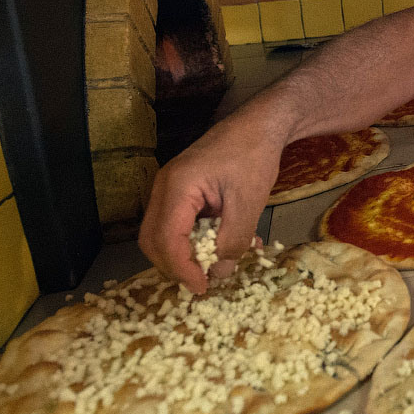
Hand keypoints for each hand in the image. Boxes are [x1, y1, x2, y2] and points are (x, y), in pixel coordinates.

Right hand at [138, 116, 285, 293]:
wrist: (259, 125)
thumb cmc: (254, 157)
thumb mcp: (248, 203)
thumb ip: (233, 240)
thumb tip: (220, 274)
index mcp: (177, 187)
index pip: (165, 240)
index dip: (181, 269)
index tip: (202, 287)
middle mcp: (163, 187)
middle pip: (153, 240)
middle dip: (176, 266)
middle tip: (203, 281)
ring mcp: (169, 188)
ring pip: (162, 234)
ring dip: (185, 255)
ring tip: (215, 265)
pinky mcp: (180, 190)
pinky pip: (178, 223)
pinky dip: (194, 240)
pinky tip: (223, 244)